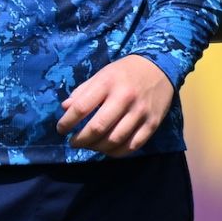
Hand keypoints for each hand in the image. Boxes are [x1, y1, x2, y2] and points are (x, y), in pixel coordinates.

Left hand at [57, 56, 174, 155]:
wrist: (160, 68)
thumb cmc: (125, 72)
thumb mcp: (101, 74)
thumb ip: (83, 91)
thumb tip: (65, 108)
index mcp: (107, 83)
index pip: (81, 107)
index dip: (67, 122)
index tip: (61, 129)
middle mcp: (124, 98)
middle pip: (98, 128)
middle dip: (81, 140)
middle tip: (74, 142)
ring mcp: (140, 112)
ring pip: (114, 140)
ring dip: (97, 148)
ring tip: (90, 146)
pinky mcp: (152, 124)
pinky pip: (132, 146)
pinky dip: (117, 152)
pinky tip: (108, 149)